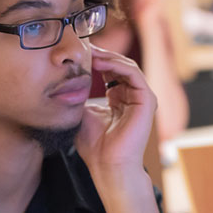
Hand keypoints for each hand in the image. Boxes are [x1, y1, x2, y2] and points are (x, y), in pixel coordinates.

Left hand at [76, 45, 156, 168]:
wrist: (107, 165)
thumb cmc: (95, 146)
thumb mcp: (82, 113)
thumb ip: (80, 95)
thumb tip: (64, 80)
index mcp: (120, 99)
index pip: (111, 72)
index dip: (96, 60)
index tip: (78, 53)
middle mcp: (133, 97)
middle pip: (120, 66)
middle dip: (102, 55)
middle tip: (83, 47)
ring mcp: (142, 99)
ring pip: (127, 67)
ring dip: (108, 57)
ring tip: (91, 53)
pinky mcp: (147, 101)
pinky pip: (134, 74)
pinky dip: (117, 65)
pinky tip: (100, 63)